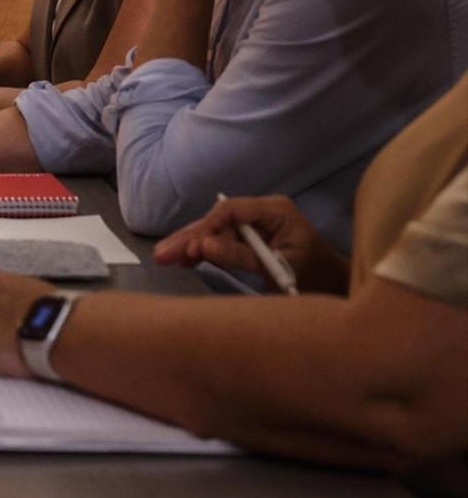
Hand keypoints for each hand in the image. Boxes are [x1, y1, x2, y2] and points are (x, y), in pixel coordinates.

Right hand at [153, 195, 347, 292]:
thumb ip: (240, 257)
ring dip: (190, 244)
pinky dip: (204, 251)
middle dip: (189, 237)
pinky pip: (222, 240)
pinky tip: (185, 260)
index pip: (230, 211)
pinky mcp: (251, 237)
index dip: (206, 228)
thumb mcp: (277, 268)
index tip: (188, 250)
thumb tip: (201, 247)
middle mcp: (263, 211)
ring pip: (215, 230)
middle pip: (218, 219)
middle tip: (161, 255)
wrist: (334, 287)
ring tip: (164, 258)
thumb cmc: (314, 277)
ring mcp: (256, 223)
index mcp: (275, 210)